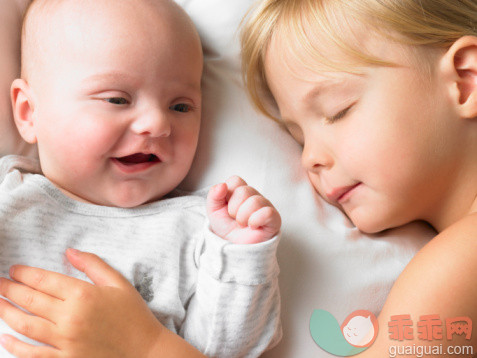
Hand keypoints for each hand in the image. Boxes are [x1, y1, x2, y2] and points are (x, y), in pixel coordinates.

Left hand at [0, 249, 164, 357]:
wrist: (145, 351)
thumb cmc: (134, 315)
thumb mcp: (118, 283)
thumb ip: (92, 264)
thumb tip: (68, 252)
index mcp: (83, 295)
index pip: (44, 281)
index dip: (24, 274)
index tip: (13, 270)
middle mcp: (70, 317)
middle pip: (30, 301)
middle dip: (9, 289)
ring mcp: (65, 342)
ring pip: (25, 325)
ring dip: (6, 313)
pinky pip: (33, 354)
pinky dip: (16, 347)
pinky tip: (6, 338)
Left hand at [207, 176, 280, 243]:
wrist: (233, 248)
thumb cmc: (226, 228)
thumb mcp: (214, 211)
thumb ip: (213, 195)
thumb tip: (222, 185)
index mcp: (241, 191)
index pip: (235, 180)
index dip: (227, 195)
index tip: (226, 208)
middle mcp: (255, 196)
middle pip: (244, 191)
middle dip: (234, 209)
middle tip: (235, 219)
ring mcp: (266, 206)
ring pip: (255, 201)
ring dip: (243, 217)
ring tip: (243, 225)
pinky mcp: (274, 219)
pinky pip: (267, 212)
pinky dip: (255, 220)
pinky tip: (253, 227)